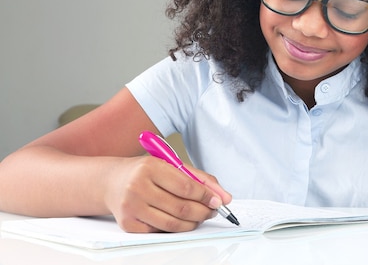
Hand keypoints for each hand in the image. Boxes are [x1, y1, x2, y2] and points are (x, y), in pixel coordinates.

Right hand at [103, 156, 230, 232]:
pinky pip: (159, 231)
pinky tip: (179, 220)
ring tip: (200, 216)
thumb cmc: (146, 172)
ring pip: (172, 224)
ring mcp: (131, 207)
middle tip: (212, 211)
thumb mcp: (171, 166)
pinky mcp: (128, 223)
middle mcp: (138, 187)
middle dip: (203, 212)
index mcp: (150, 167)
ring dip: (192, 223)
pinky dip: (174, 228)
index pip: (186, 187)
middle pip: (181, 208)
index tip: (218, 200)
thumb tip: (224, 196)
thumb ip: (199, 179)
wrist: (112, 181)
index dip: (206, 196)